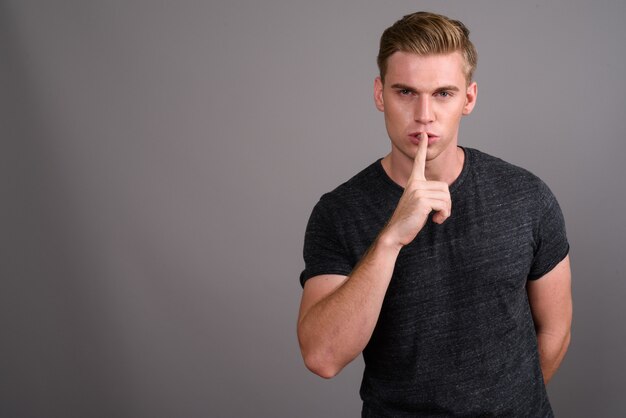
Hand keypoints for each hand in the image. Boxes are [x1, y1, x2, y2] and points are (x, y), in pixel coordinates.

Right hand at [383, 133, 451, 247]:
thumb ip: (428, 194)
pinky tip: (435, 220)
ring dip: (446, 210)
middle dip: (446, 203)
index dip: (422, 148)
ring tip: (436, 217)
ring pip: (446, 196)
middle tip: (438, 213)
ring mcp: (418, 191)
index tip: (423, 135)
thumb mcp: (418, 203)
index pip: (418, 162)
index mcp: (413, 182)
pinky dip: (444, 214)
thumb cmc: (408, 219)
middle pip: (444, 187)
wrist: (396, 232)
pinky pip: (444, 204)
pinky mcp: (422, 200)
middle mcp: (415, 183)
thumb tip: (444, 196)